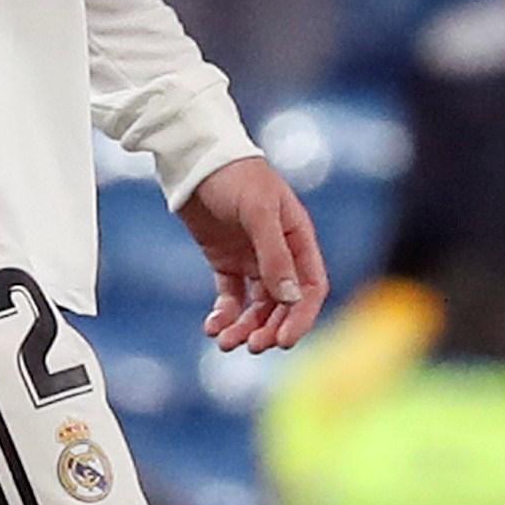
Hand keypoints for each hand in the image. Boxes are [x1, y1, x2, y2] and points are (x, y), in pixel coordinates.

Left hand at [175, 155, 326, 352]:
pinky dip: (224, 316)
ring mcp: (252, 259)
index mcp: (297, 238)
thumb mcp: (258, 211)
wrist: (194, 158)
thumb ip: (275, 254)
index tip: (283, 341)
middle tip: (252, 346)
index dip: (301, 317)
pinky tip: (212, 327)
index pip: (311, 288)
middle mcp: (279, 253)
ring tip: (225, 341)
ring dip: (245, 327)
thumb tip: (291, 298)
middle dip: (269, 328)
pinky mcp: (225, 262)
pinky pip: (231, 298)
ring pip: (256, 306)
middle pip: (283, 304)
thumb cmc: (234, 176)